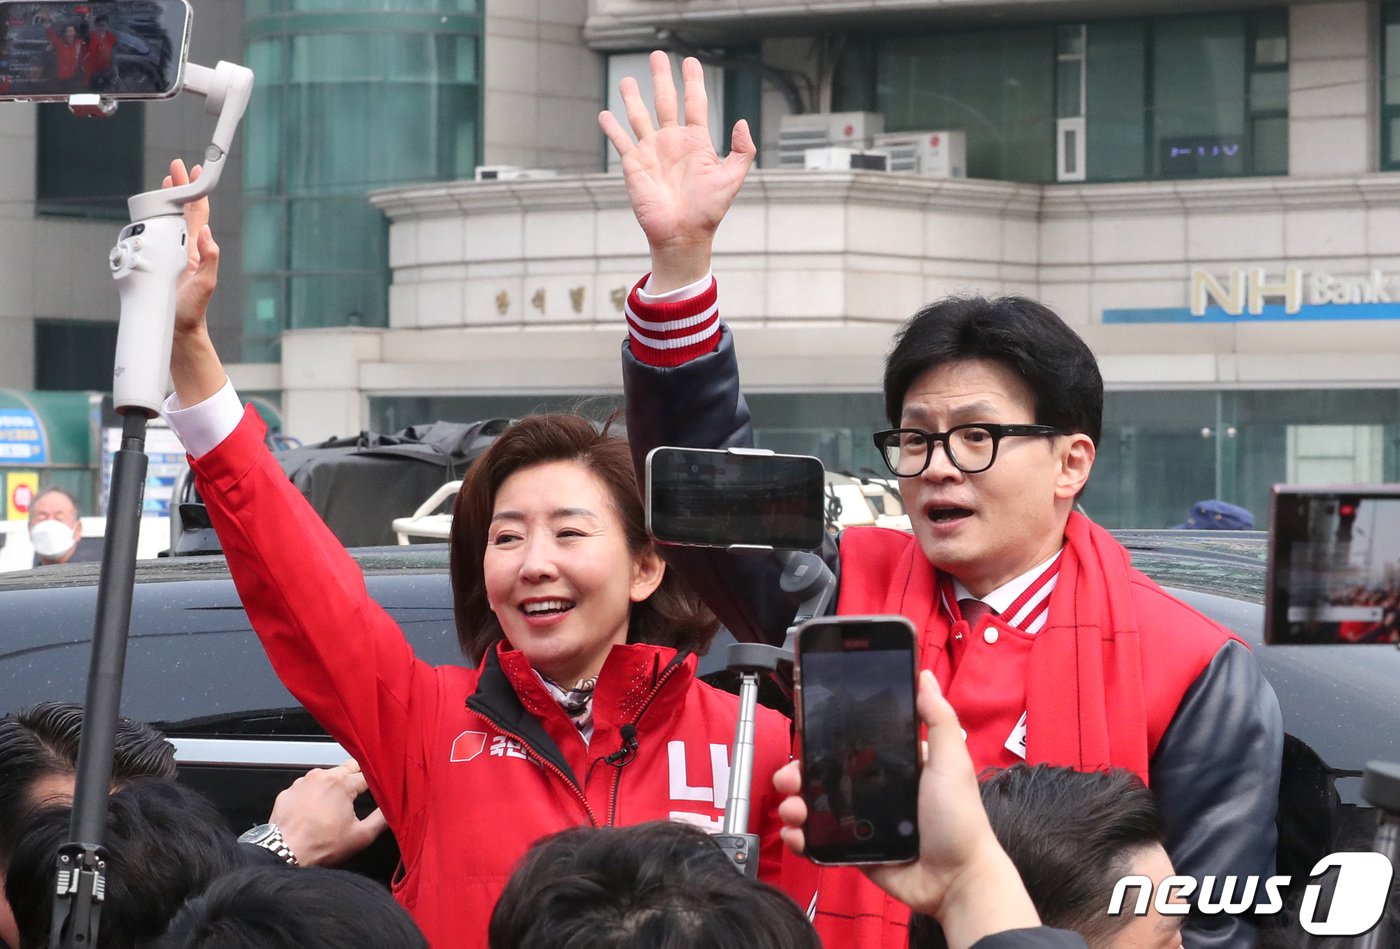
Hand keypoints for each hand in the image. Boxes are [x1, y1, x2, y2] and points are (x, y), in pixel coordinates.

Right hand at [162, 159, 225, 405]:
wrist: (179, 332)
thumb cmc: (193, 311)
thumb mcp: (206, 283)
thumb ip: (210, 258)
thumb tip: (207, 232)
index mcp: (196, 250)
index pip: (198, 215)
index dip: (196, 193)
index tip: (193, 173)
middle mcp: (186, 250)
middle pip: (184, 213)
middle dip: (180, 190)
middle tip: (175, 170)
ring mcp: (174, 257)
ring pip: (171, 223)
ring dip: (168, 203)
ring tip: (165, 186)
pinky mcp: (161, 266)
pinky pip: (158, 239)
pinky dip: (155, 223)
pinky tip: (150, 218)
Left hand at [268, 759, 387, 866]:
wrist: (283, 854)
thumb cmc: (321, 846)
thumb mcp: (360, 836)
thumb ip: (381, 819)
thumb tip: (393, 809)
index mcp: (342, 783)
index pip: (368, 774)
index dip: (377, 781)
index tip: (381, 788)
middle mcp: (322, 776)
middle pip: (348, 768)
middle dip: (358, 777)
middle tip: (363, 792)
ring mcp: (302, 782)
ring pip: (326, 776)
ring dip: (335, 784)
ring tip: (337, 804)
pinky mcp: (288, 791)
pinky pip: (307, 787)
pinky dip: (314, 794)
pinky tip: (316, 810)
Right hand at [598, 51, 754, 291]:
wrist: (683, 235)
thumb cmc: (709, 211)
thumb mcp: (732, 178)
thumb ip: (742, 150)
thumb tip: (741, 121)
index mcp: (697, 142)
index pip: (695, 103)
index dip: (693, 81)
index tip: (691, 61)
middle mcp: (673, 142)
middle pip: (666, 101)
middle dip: (662, 78)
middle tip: (657, 56)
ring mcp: (652, 152)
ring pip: (640, 116)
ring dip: (633, 98)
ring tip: (628, 79)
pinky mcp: (634, 165)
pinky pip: (621, 141)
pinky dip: (612, 128)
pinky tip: (605, 114)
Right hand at [774, 671, 1040, 948]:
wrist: (957, 880)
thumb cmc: (959, 818)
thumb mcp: (951, 761)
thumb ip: (937, 718)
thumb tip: (923, 674)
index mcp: (895, 766)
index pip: (851, 745)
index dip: (825, 739)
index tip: (805, 733)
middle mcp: (876, 790)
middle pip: (825, 775)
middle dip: (799, 772)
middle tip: (790, 775)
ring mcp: (864, 822)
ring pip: (817, 807)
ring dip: (795, 804)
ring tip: (792, 808)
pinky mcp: (856, 851)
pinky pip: (821, 841)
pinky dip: (802, 837)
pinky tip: (796, 834)